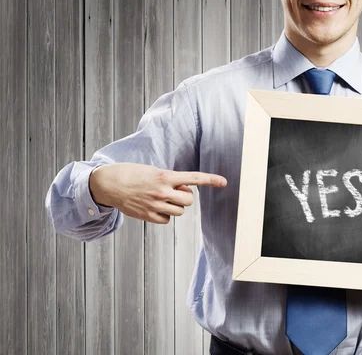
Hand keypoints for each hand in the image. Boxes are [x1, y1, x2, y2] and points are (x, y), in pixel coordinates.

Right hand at [89, 163, 226, 223]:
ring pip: (179, 211)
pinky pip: (167, 220)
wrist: (109, 184)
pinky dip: (164, 215)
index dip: (210, 179)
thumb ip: (171, 180)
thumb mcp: (153, 171)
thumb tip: (184, 192)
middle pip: (189, 200)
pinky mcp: (148, 216)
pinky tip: (153, 207)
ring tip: (161, 199)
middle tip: (173, 192)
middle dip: (185, 197)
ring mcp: (155, 204)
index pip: (193, 178)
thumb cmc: (132, 174)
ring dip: (175, 206)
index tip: (224, 182)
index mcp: (165, 176)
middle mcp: (162, 191)